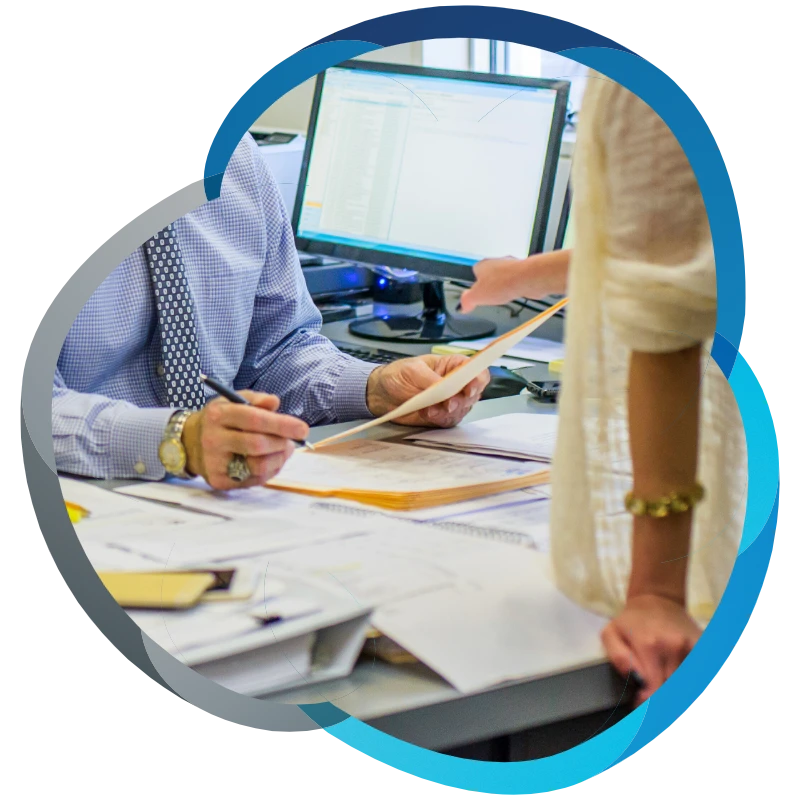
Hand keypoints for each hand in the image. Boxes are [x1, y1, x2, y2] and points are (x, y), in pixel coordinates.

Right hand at [181, 390, 309, 489]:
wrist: (191, 442)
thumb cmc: (222, 420)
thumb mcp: (234, 401)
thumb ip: (256, 400)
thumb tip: (275, 402)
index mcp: (219, 414)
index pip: (254, 419)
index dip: (282, 424)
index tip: (303, 429)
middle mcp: (213, 439)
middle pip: (258, 445)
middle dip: (282, 443)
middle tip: (291, 441)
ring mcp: (215, 462)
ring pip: (259, 465)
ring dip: (279, 458)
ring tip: (281, 450)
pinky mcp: (219, 480)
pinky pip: (254, 479)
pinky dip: (270, 470)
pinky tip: (269, 460)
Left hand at [366, 354, 488, 426]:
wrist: (381, 394)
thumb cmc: (398, 375)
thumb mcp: (412, 370)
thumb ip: (431, 379)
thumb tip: (445, 387)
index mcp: (453, 366)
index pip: (475, 371)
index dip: (478, 379)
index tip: (470, 387)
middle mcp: (455, 385)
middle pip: (473, 394)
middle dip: (463, 400)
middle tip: (449, 403)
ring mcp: (449, 402)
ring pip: (462, 410)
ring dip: (448, 412)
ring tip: (431, 409)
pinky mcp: (441, 416)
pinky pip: (448, 421)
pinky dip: (440, 419)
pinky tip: (428, 414)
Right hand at [459, 251, 569, 313]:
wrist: (528, 278)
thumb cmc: (504, 282)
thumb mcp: (477, 297)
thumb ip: (467, 301)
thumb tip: (462, 306)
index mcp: (482, 265)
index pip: (474, 272)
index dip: (474, 285)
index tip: (475, 294)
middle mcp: (496, 262)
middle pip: (489, 274)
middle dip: (489, 286)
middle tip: (488, 298)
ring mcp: (511, 266)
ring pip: (503, 278)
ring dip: (502, 287)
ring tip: (502, 297)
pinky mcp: (523, 272)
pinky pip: (515, 281)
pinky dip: (514, 288)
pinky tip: (514, 295)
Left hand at [601, 594, 701, 705]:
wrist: (657, 600)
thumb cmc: (631, 621)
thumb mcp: (611, 633)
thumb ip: (618, 658)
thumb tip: (635, 679)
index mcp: (650, 645)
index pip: (655, 689)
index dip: (648, 702)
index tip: (641, 703)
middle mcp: (674, 646)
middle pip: (673, 690)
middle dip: (662, 699)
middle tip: (651, 697)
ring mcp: (693, 647)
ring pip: (689, 686)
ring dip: (678, 692)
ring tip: (664, 685)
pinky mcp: (705, 647)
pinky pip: (703, 676)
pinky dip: (693, 684)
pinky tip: (678, 676)